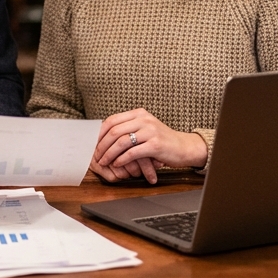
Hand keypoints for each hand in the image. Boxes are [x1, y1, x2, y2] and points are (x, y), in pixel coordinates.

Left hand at [91, 108, 207, 184]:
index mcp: (139, 114)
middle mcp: (144, 119)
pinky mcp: (155, 145)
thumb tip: (103, 136)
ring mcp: (150, 131)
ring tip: (104, 162)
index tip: (93, 143)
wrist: (184, 147)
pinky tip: (117, 164)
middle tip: (96, 156)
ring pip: (121, 142)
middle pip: (114, 131)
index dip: (99, 133)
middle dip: (102, 145)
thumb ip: (128, 128)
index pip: (112, 120)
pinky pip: (132, 152)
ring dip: (109, 154)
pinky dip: (122, 159)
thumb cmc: (161, 140)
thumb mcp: (145, 129)